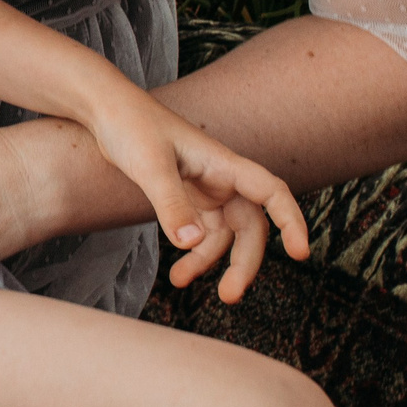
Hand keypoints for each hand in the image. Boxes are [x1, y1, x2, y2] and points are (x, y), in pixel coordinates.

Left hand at [79, 89, 309, 302]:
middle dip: (244, 262)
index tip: (300, 254)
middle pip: (250, 226)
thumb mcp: (149, 166)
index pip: (272, 193)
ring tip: (180, 283)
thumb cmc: (131, 126)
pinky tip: (178, 271)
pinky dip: (193, 253)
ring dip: (209, 262)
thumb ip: (171, 204)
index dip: (291, 222)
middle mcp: (221, 178)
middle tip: (230, 296)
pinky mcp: (186, 197)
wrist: (106, 110)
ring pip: (224, 234)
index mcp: (224, 164)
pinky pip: (201, 232)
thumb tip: (193, 244)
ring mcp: (205, 189)